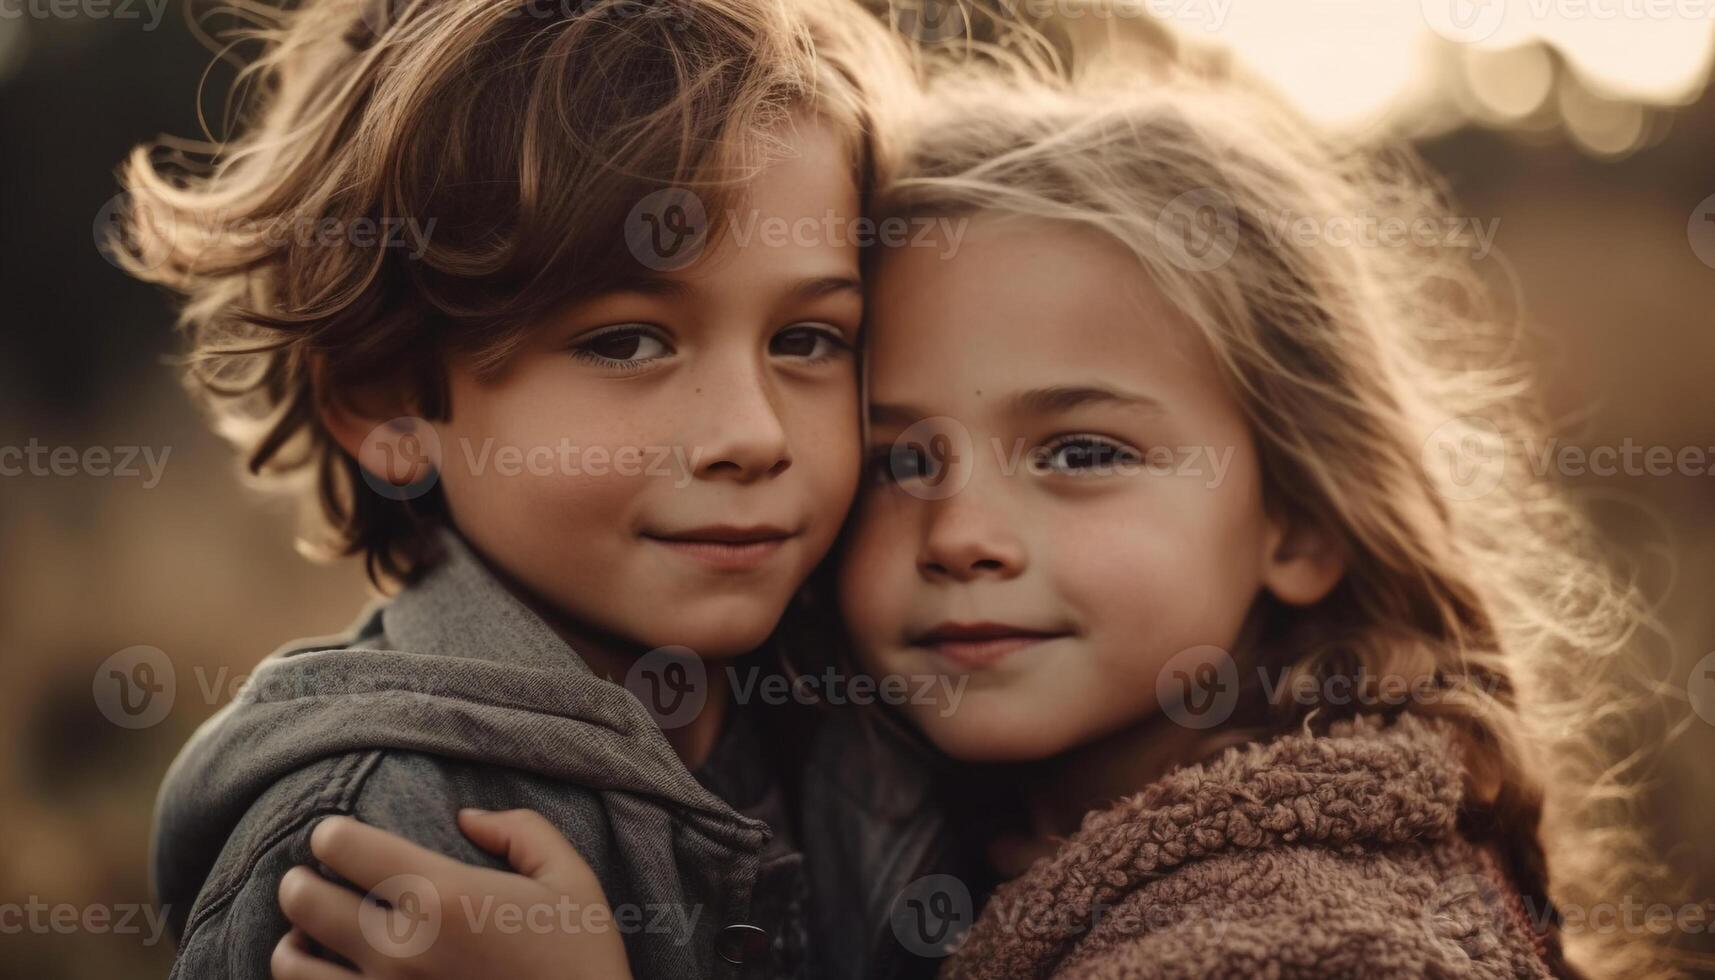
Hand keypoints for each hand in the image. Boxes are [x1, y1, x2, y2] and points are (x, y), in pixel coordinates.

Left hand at [272, 809, 632, 979]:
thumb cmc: (580, 960)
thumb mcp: (572, 879)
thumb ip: (521, 831)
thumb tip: (468, 817)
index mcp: (442, 895)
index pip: (343, 847)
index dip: (333, 835)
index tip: (339, 838)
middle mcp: (399, 949)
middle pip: (302, 900)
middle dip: (300, 882)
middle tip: (311, 880)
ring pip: (291, 965)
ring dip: (295, 942)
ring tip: (310, 936)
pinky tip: (330, 977)